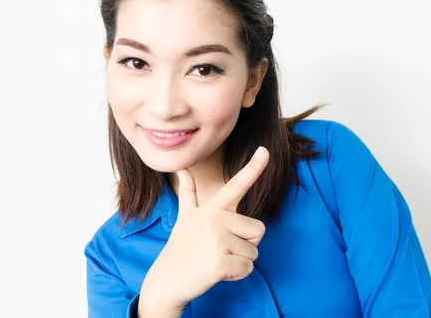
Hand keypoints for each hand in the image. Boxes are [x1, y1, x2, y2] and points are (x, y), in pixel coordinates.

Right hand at [138, 146, 268, 316]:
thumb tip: (182, 168)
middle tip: (220, 249)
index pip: (236, 185)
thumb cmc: (181, 248)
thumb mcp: (185, 216)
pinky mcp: (221, 262)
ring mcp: (218, 240)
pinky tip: (217, 272)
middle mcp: (216, 220)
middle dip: (246, 244)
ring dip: (240, 261)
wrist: (166, 281)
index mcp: (212, 208)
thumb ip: (189, 192)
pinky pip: (248, 268)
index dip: (253, 168)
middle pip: (259, 230)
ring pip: (254, 251)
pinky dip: (237, 275)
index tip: (264, 151)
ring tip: (215, 259)